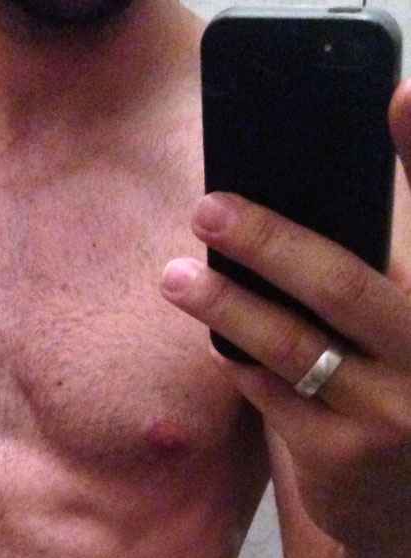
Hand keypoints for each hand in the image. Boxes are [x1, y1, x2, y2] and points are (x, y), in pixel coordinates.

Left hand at [160, 80, 410, 557]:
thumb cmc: (403, 399)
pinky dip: (240, 362)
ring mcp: (387, 413)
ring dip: (226, 305)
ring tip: (175, 277)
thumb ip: (372, 286)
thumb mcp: (407, 340)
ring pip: (292, 346)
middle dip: (269, 241)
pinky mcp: (338, 458)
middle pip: (341, 283)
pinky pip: (270, 395)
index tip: (397, 94)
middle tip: (209, 209)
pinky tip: (218, 339)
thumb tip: (283, 230)